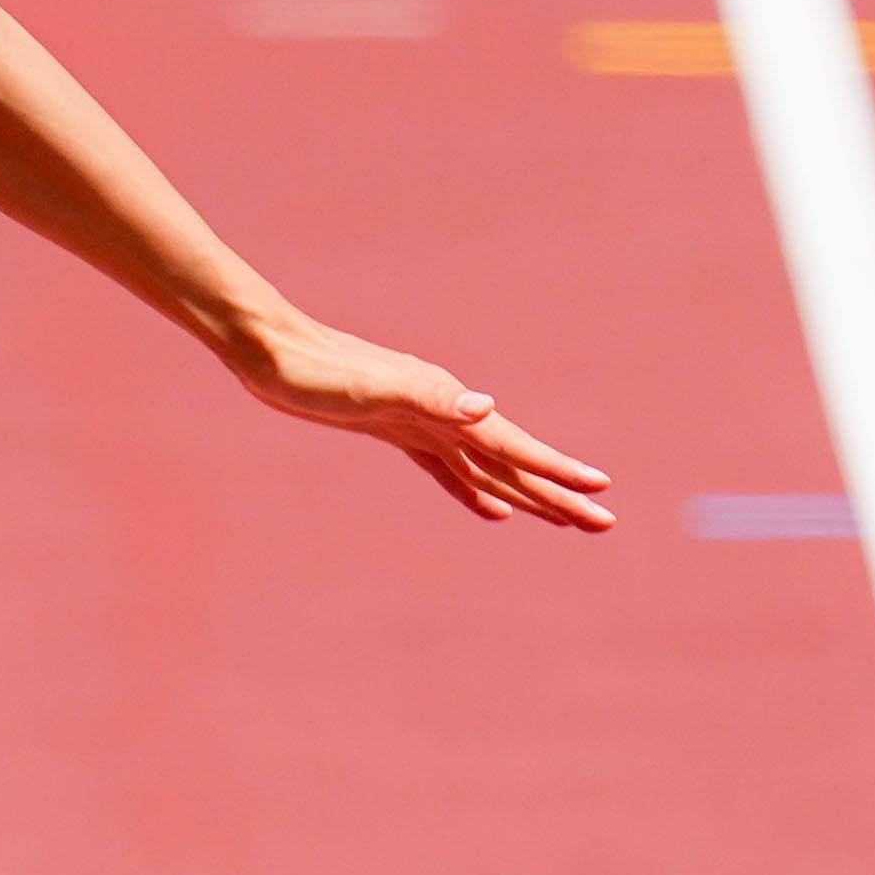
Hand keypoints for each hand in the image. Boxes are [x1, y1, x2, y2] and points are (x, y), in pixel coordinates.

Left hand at [234, 314, 612, 529]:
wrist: (270, 349)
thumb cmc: (315, 370)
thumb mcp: (369, 387)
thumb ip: (427, 396)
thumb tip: (485, 407)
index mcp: (447, 404)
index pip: (513, 446)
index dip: (557, 471)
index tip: (602, 492)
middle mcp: (444, 412)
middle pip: (511, 463)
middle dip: (557, 494)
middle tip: (604, 525)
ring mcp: (421, 421)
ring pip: (486, 469)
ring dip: (526, 495)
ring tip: (565, 521)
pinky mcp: (395, 430)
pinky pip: (447, 468)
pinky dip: (473, 491)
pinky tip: (492, 510)